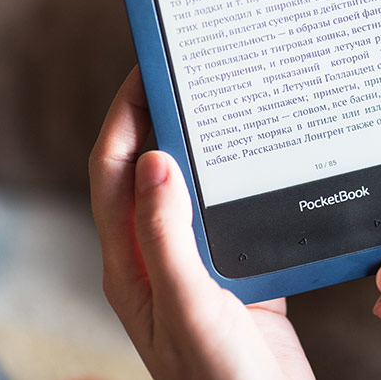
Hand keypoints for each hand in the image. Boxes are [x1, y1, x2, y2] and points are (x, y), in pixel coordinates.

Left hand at [88, 67, 313, 379]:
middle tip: (188, 71)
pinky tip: (267, 158)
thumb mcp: (189, 309)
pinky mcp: (238, 274)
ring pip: (192, 187)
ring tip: (226, 101)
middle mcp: (157, 257)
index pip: (113, 172)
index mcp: (130, 264)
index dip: (124, 117)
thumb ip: (167, 239)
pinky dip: (243, 179)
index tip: (146, 69)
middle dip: (161, 118)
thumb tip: (155, 161)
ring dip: (203, 144)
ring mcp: (197, 265)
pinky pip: (233, 212)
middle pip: (148, 170)